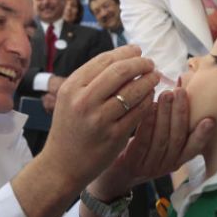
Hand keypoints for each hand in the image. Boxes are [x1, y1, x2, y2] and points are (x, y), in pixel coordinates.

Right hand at [13, 46, 159, 216]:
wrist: (62, 165)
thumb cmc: (70, 128)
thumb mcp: (69, 99)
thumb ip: (90, 79)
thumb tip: (122, 57)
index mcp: (72, 87)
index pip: (104, 60)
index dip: (125, 52)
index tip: (137, 51)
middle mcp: (83, 101)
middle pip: (120, 71)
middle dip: (140, 63)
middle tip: (150, 63)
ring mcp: (99, 119)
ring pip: (133, 91)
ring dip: (148, 81)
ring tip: (154, 77)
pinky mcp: (114, 136)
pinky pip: (138, 112)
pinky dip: (148, 100)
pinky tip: (150, 97)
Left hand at [89, 88, 214, 199]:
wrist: (113, 176)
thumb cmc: (139, 151)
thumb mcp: (159, 140)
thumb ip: (171, 121)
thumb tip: (180, 86)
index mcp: (176, 161)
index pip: (193, 148)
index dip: (202, 135)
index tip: (209, 119)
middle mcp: (165, 166)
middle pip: (177, 139)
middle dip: (181, 113)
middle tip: (180, 92)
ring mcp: (149, 167)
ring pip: (161, 140)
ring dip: (165, 115)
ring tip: (166, 95)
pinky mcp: (132, 164)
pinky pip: (142, 143)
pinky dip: (147, 124)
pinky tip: (149, 108)